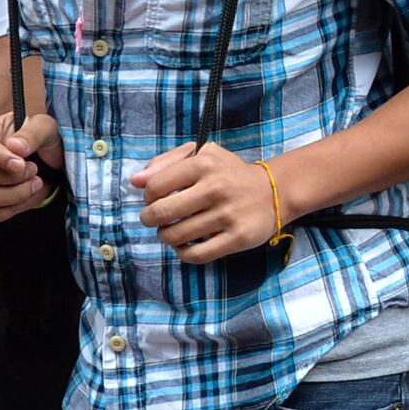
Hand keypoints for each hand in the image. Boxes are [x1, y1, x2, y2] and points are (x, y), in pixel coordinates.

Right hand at [0, 108, 61, 223]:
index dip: (0, 157)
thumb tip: (15, 147)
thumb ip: (32, 134)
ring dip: (15, 196)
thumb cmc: (39, 140)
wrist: (42, 160)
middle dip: (13, 179)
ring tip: (32, 185)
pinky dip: (7, 212)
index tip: (21, 164)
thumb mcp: (44, 128)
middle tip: (34, 172)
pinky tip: (22, 200)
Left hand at [135, 142, 281, 263]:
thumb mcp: (201, 154)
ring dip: (166, 237)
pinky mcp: (237, 238)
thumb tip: (134, 182)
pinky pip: (196, 255)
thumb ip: (166, 162)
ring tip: (171, 232)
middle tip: (154, 220)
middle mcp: (215, 188)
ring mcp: (227, 215)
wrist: (274, 190)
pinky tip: (185, 246)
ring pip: (176, 236)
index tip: (155, 199)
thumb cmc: (229, 172)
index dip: (147, 197)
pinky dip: (183, 253)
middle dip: (150, 220)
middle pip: (161, 213)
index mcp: (204, 163)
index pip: (155, 186)